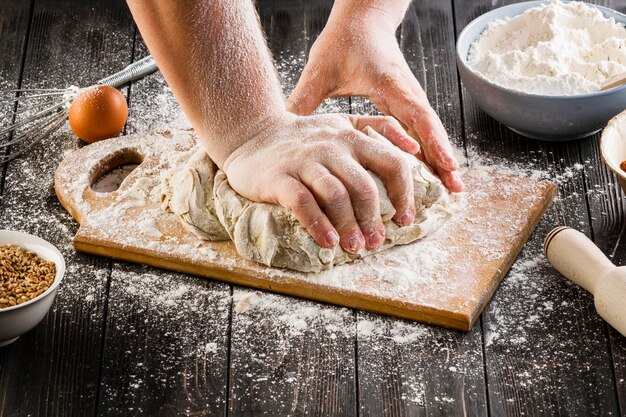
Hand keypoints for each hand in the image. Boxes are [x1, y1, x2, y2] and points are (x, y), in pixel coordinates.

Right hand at [223, 112, 417, 252]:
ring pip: (336, 196)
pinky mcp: (280, 177)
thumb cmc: (303, 138)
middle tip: (375, 243)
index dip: (404, 194)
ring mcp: (304, 161)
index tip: (403, 219)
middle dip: (373, 220)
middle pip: (363, 187)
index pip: (392, 163)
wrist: (251, 134)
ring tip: (353, 247)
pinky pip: (303, 203)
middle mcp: (331, 146)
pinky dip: (318, 225)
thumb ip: (377, 128)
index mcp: (352, 137)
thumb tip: (415, 148)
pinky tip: (328, 242)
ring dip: (349, 227)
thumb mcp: (341, 124)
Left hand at [286, 14, 462, 191]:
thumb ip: (303, 99)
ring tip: (454, 190)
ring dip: (442, 160)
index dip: (432, 141)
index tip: (445, 164)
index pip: (417, 115)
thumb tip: (281, 127)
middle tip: (456, 190)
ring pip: (430, 133)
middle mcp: (407, 93)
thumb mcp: (320, 70)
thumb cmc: (343, 41)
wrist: (363, 20)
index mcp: (391, 84)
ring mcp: (410, 98)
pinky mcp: (406, 104)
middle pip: (432, 130)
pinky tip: (434, 172)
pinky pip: (421, 131)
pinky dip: (430, 151)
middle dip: (444, 160)